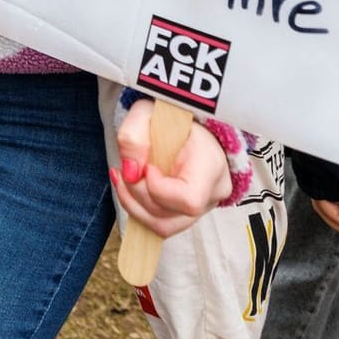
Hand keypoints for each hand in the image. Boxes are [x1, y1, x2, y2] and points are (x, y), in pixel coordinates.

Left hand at [110, 98, 230, 238]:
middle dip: (138, 194)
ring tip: (125, 178)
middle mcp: (213, 191)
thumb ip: (133, 135)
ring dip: (134, 205)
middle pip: (170, 216)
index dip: (158, 188)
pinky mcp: (189, 212)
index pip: (188, 199)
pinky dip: (138, 209)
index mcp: (211, 164)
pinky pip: (161, 224)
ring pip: (163, 226)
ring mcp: (204, 205)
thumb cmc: (170, 116)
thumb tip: (131, 172)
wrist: (184, 119)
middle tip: (128, 168)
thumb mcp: (146, 112)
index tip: (147, 165)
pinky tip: (129, 186)